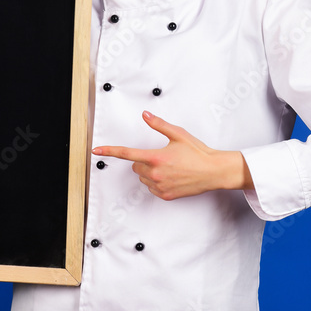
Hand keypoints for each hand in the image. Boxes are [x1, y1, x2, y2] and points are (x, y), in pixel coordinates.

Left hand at [92, 111, 253, 199]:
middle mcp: (155, 173)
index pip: (127, 153)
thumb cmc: (198, 152)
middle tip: (162, 156)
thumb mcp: (178, 134)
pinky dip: (157, 182)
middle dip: (143, 161)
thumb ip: (159, 124)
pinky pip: (151, 188)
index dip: (110, 151)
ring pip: (143, 177)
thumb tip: (145, 115)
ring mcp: (160, 186)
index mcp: (156, 157)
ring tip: (170, 167)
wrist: (214, 171)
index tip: (96, 150)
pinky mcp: (165, 195)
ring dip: (150, 172)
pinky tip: (171, 176)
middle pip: (135, 166)